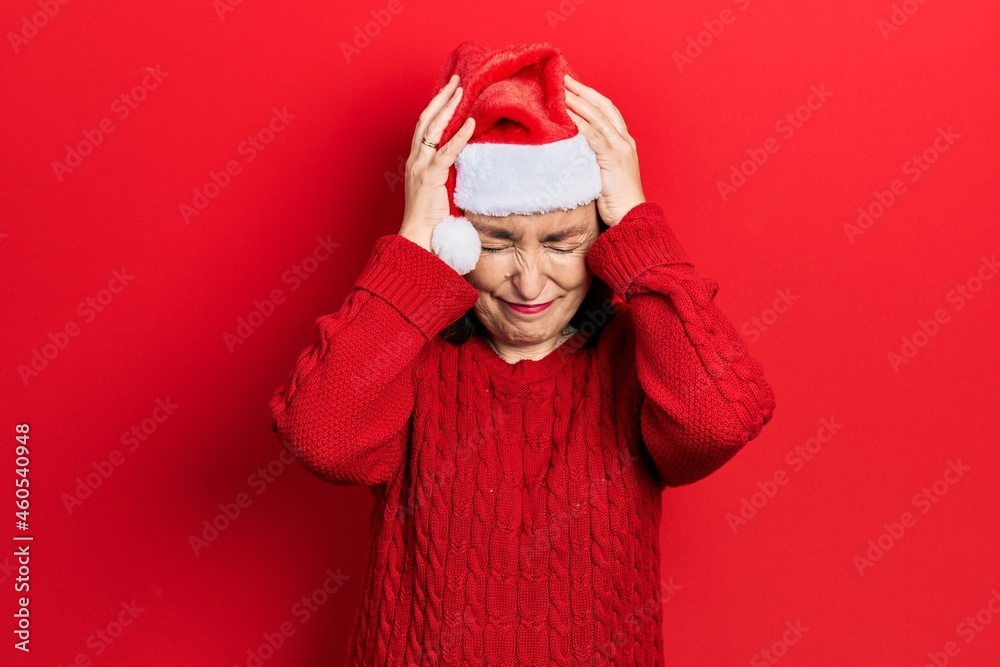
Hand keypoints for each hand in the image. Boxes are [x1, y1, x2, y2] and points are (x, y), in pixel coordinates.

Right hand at [398, 73, 476, 249]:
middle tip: (456, 80)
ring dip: (448, 107)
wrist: (419, 234)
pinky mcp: (430, 176)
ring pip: (433, 129)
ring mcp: (420, 166)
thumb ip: (448, 169)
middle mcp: (415, 158)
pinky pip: (446, 151)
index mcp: (416, 160)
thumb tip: (467, 157)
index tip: (449, 92)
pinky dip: (459, 135)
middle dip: (441, 97)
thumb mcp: (440, 186)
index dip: (436, 107)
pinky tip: (470, 122)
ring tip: (462, 90)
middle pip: (426, 119)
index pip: (425, 126)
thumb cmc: (431, 215)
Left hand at [564, 73, 645, 225]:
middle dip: (583, 90)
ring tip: (561, 90)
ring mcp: (620, 148)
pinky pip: (595, 136)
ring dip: (578, 102)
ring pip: (598, 117)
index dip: (590, 96)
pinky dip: (581, 123)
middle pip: (602, 107)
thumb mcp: (603, 172)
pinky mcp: (613, 159)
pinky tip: (568, 114)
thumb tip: (571, 148)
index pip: (606, 111)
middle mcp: (624, 140)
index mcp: (623, 142)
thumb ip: (592, 157)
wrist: (631, 217)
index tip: (573, 86)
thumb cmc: (615, 201)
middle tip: (563, 78)